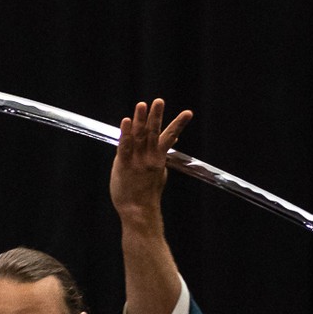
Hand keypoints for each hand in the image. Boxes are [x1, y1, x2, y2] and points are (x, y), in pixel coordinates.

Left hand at [110, 97, 192, 221]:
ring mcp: (137, 161)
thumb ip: (163, 156)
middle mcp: (150, 157)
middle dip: (156, 116)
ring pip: (139, 136)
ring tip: (142, 105)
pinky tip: (127, 121)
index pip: (170, 137)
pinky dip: (125, 133)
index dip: (179, 124)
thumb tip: (174, 141)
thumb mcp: (160, 173)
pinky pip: (124, 146)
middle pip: (153, 132)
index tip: (188, 113)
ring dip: (141, 119)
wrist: (138, 212)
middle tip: (159, 101)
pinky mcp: (123, 165)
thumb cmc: (147, 193)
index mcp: (159, 158)